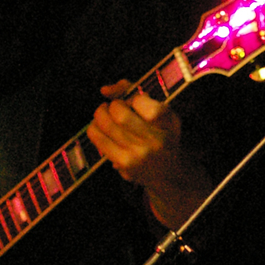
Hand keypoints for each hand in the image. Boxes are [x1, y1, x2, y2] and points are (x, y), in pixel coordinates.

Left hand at [87, 82, 211, 226]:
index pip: (141, 101)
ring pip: (106, 125)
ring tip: (104, 114)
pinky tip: (100, 127)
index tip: (135, 103)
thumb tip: (104, 89)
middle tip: (114, 107)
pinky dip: (95, 129)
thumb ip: (135, 91)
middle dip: (112, 105)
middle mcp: (155, 139)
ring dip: (100, 114)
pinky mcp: (124, 164)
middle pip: (120, 113)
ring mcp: (138, 154)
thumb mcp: (162, 112)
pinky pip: (100, 140)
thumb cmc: (163, 136)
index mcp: (168, 122)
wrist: (169, 174)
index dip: (132, 98)